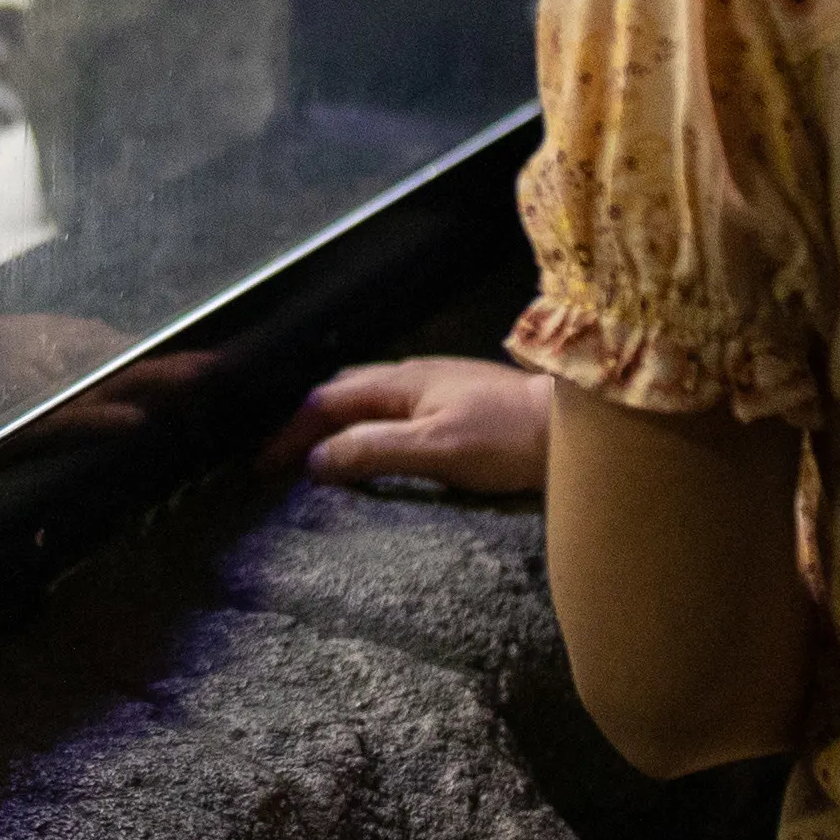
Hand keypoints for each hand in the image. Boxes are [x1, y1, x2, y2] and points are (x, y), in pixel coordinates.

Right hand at [276, 355, 555, 492]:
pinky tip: (374, 446)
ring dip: (335, 423)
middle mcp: (411, 374)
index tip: (262, 465)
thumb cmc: (506, 438)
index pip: (324, 401)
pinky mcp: (457, 401)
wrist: (576, 424)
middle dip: (305, 421)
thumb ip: (374, 450)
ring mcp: (436, 384)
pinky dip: (365, 426)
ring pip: (368, 398)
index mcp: (399, 381)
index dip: (289, 432)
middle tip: (282, 459)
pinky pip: (392, 408)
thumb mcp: (435, 449)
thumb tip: (315, 460)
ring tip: (318, 455)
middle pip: (341, 391)